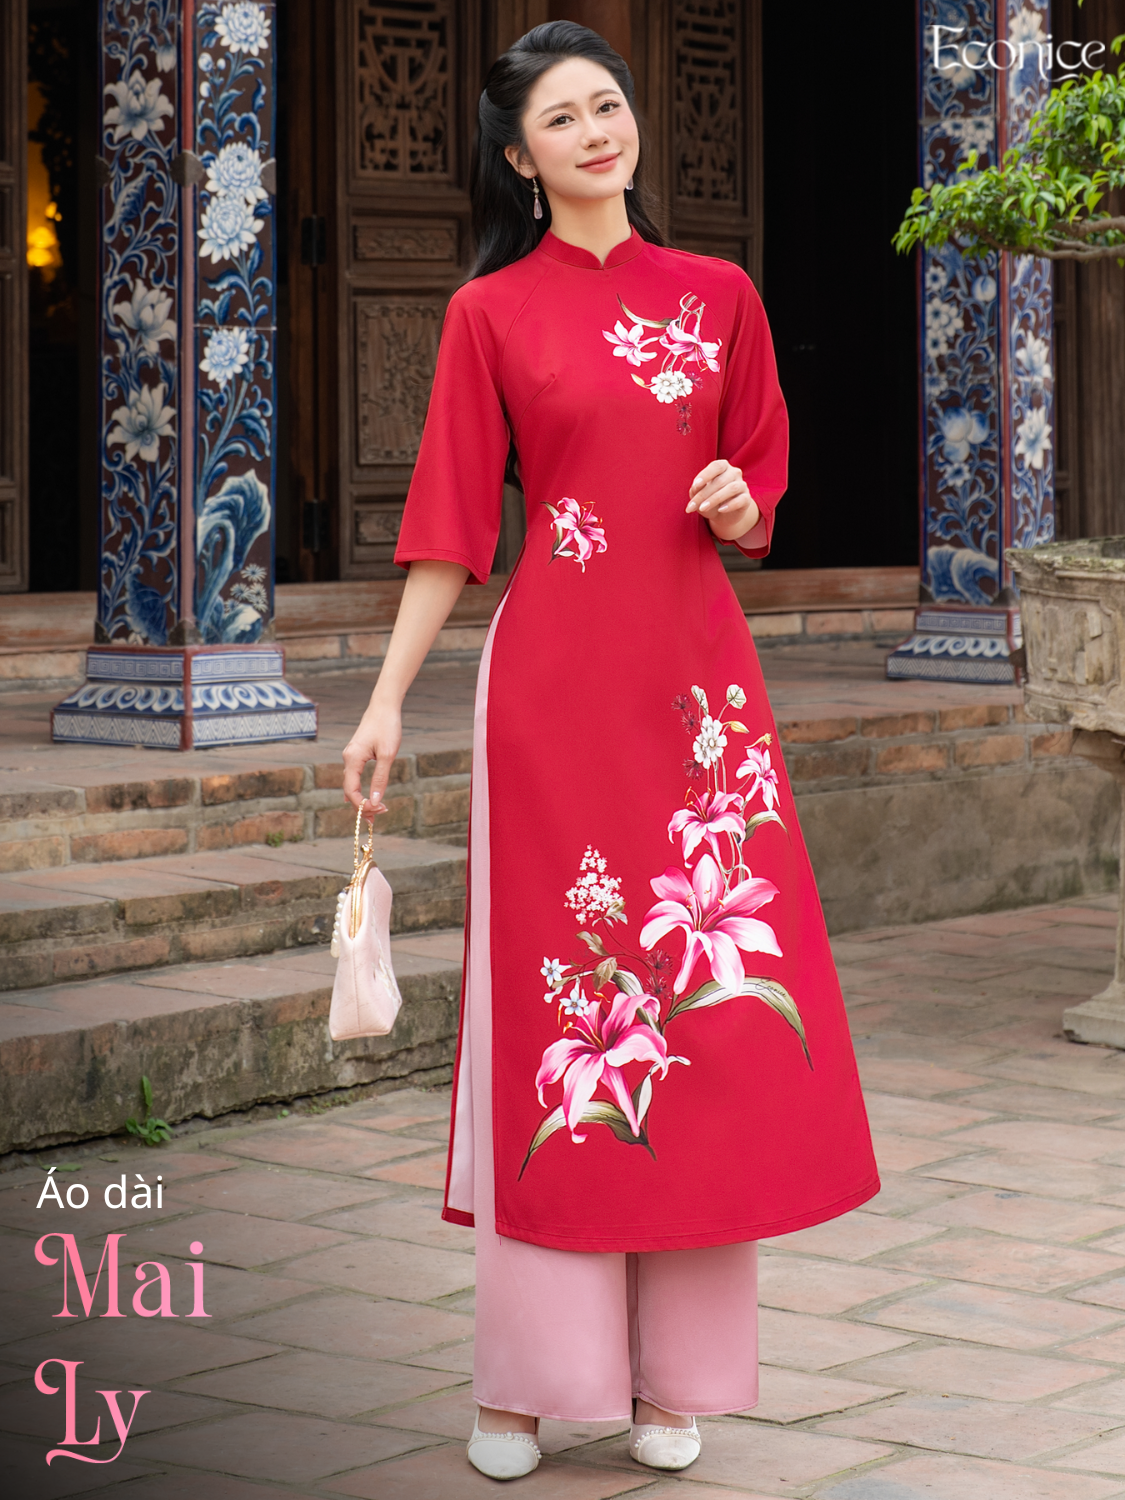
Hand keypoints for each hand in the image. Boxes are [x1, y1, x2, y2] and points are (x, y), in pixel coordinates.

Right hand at [341, 698, 401, 819]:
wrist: (384, 706)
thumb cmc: (387, 727)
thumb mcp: (387, 755)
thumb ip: (380, 779)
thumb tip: (375, 801)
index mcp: (352, 759)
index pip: (351, 791)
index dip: (362, 805)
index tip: (378, 812)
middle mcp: (348, 759)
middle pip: (348, 790)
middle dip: (361, 805)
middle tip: (377, 819)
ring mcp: (351, 756)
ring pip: (350, 784)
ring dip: (361, 799)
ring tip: (374, 812)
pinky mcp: (357, 754)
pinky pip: (354, 777)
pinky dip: (359, 789)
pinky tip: (364, 797)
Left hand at [686, 460, 759, 542]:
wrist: (722, 516)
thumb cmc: (709, 500)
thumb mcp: (699, 495)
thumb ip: (696, 490)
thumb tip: (695, 488)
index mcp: (722, 467)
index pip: (716, 466)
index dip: (705, 475)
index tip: (695, 486)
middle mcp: (734, 473)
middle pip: (720, 480)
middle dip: (704, 494)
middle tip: (692, 506)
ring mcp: (742, 485)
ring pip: (731, 488)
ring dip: (715, 499)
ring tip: (703, 508)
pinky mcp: (747, 499)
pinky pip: (741, 499)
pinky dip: (730, 505)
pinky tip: (720, 510)